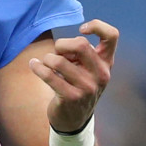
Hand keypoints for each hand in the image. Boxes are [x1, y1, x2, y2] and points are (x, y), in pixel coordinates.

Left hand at [29, 19, 117, 133]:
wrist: (74, 119)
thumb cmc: (78, 86)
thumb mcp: (88, 69)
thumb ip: (82, 54)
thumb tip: (63, 46)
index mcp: (106, 63)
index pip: (112, 36)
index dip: (97, 26)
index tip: (81, 29)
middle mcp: (101, 74)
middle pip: (80, 44)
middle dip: (62, 45)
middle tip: (57, 53)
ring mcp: (88, 87)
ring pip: (59, 61)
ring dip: (47, 59)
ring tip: (45, 64)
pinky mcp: (72, 97)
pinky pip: (49, 75)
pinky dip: (38, 67)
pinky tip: (34, 65)